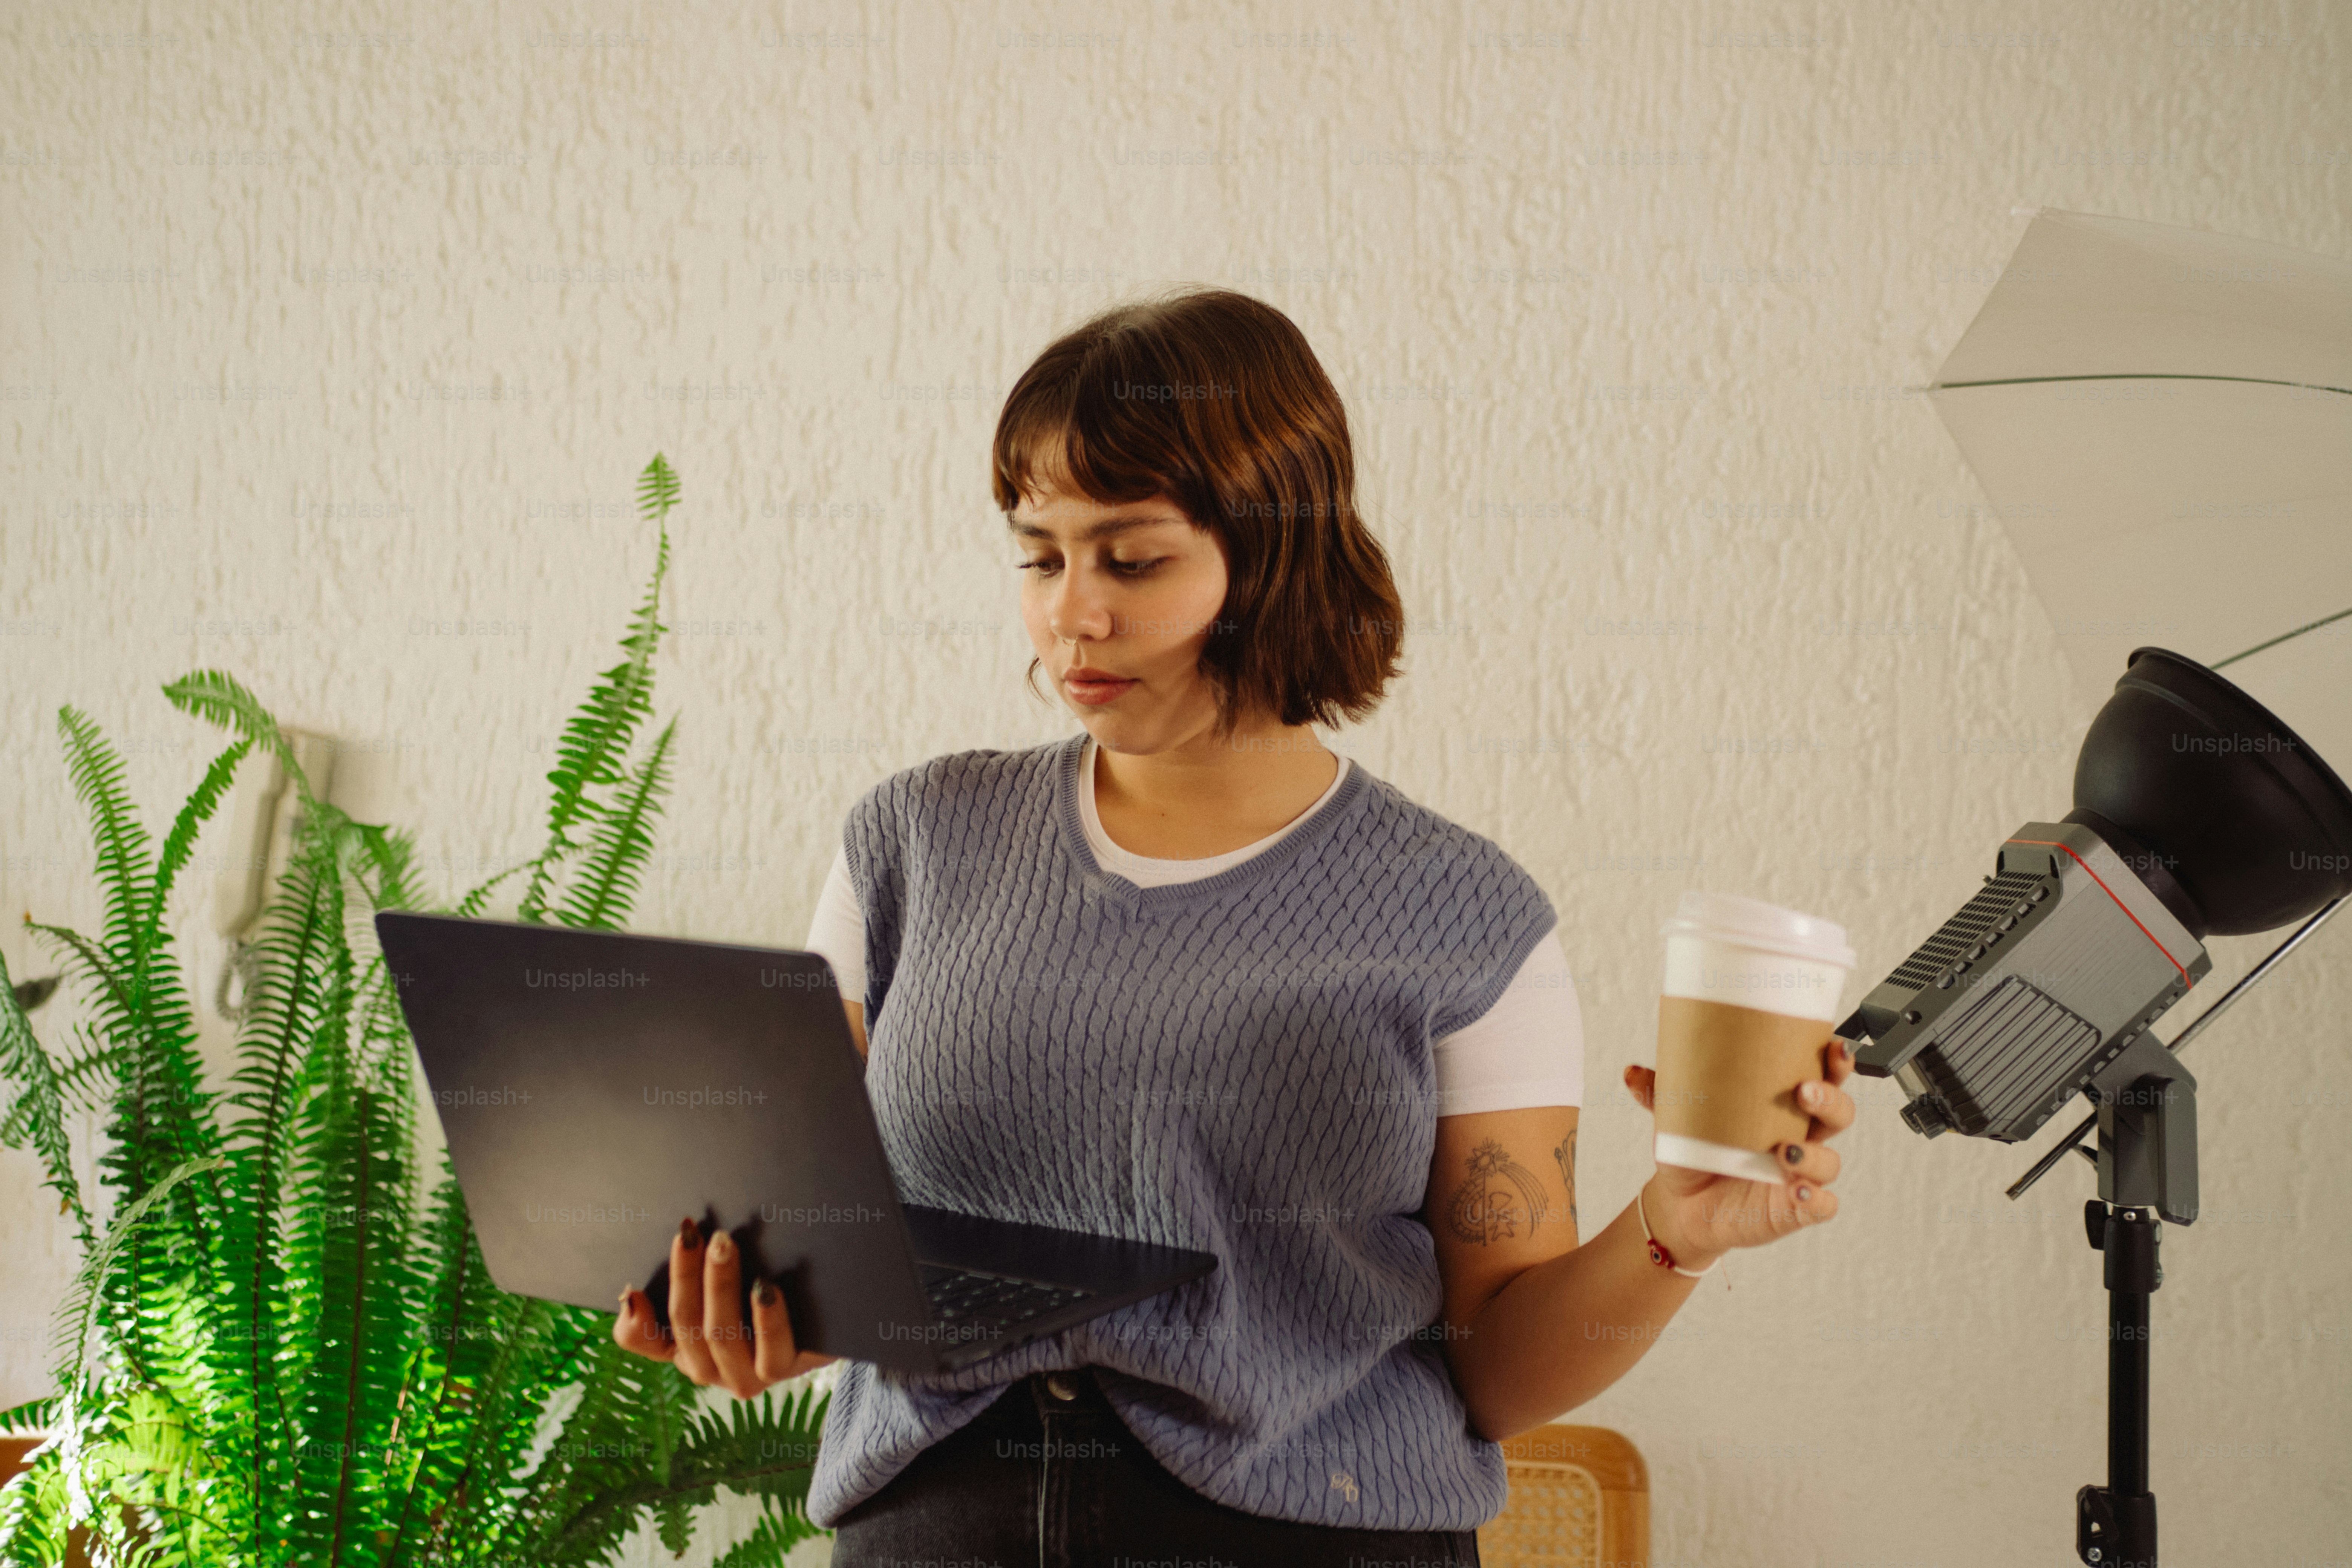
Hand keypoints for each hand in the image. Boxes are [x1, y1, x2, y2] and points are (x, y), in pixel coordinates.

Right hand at [613, 1217, 828, 1396]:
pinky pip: (771, 1351)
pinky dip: (766, 1319)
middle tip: (696, 1234)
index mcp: (685, 1346)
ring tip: (724, 1246)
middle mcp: (711, 1368)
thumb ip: (678, 1287)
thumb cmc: (759, 1289)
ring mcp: (748, 1373)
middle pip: (688, 1325)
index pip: (642, 1341)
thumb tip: (631, 1295)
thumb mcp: (713, 1284)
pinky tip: (765, 1288)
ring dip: (720, 1287)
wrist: (826, 1311)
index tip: (636, 1283)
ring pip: (722, 1336)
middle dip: (687, 1276)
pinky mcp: (786, 1369)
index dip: (634, 1319)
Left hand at [1622, 1034, 1857, 1265]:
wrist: (1682, 1204)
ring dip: (1816, 1155)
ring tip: (1785, 1151)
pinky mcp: (1795, 1208)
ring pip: (1830, 1160)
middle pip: (1838, 1113)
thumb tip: (1631, 1073)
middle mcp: (1800, 1136)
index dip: (1836, 1062)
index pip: (1823, 1077)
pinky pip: (1822, 1204)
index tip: (1833, 1046)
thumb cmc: (1694, 1152)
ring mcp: (1801, 1173)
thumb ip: (1660, 1093)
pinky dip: (1817, 1198)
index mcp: (1783, 1107)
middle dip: (1830, 1100)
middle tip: (1805, 1091)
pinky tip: (1800, 1191)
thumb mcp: (1678, 1119)